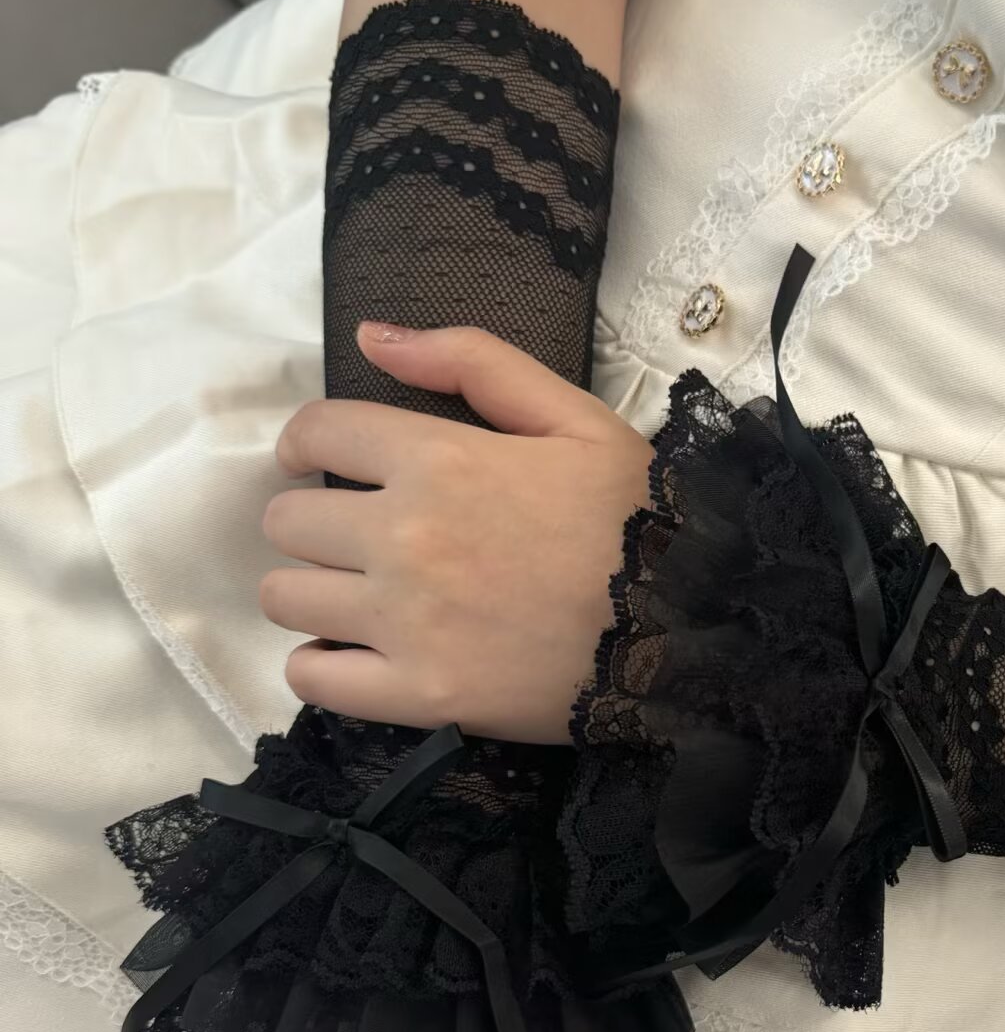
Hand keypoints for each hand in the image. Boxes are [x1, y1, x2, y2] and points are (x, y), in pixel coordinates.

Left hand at [262, 322, 653, 743]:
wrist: (691, 626)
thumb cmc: (639, 519)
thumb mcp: (575, 418)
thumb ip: (474, 362)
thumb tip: (372, 337)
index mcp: (437, 460)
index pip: (316, 435)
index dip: (307, 444)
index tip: (316, 463)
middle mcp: (403, 538)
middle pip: (287, 523)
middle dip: (313, 523)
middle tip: (356, 539)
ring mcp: (406, 623)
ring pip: (286, 600)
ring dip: (310, 593)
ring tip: (355, 599)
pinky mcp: (420, 695)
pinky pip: (313, 680)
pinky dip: (319, 667)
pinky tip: (352, 657)